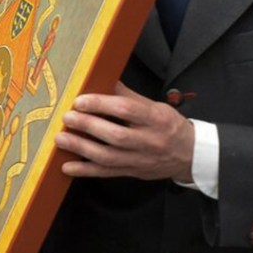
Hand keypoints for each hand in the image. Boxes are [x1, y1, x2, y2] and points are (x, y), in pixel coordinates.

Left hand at [54, 82, 194, 181]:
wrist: (190, 155)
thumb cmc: (170, 126)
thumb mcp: (156, 107)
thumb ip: (129, 96)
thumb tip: (104, 79)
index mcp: (156, 119)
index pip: (126, 110)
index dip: (101, 104)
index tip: (80, 100)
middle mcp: (149, 141)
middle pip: (116, 135)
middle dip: (88, 126)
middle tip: (68, 117)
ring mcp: (140, 160)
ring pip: (108, 156)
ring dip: (81, 148)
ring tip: (61, 138)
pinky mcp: (132, 172)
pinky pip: (106, 173)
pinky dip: (85, 171)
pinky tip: (67, 166)